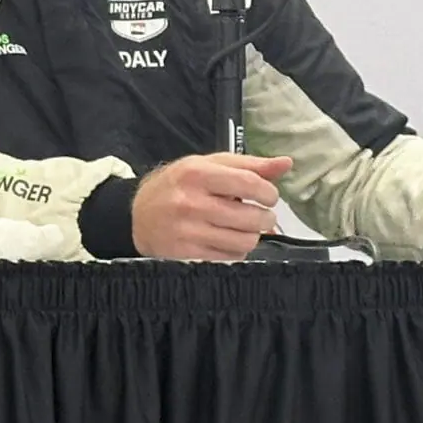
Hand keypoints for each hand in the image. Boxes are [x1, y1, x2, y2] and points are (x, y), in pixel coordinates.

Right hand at [131, 153, 292, 260]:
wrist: (136, 215)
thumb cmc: (178, 186)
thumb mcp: (206, 165)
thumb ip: (247, 165)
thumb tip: (286, 164)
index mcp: (196, 174)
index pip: (250, 184)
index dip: (269, 193)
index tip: (268, 197)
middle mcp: (190, 202)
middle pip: (252, 218)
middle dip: (263, 218)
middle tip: (256, 215)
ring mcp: (187, 231)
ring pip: (245, 241)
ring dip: (249, 236)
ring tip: (238, 227)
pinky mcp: (186, 255)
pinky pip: (231, 258)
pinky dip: (234, 251)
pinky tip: (223, 240)